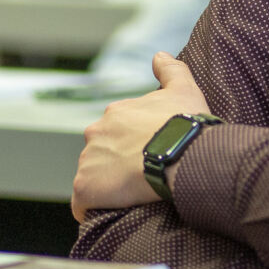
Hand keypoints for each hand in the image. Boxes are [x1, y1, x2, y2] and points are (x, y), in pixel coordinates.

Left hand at [71, 52, 210, 220]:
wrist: (183, 155)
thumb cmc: (185, 125)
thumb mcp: (184, 89)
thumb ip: (170, 69)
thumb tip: (159, 55)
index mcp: (115, 113)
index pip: (115, 132)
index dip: (131, 145)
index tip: (147, 156)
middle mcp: (95, 133)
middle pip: (100, 154)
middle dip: (115, 164)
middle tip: (140, 177)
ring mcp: (88, 161)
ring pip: (91, 177)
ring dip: (106, 186)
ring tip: (131, 196)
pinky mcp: (85, 188)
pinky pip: (82, 204)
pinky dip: (91, 209)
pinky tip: (107, 213)